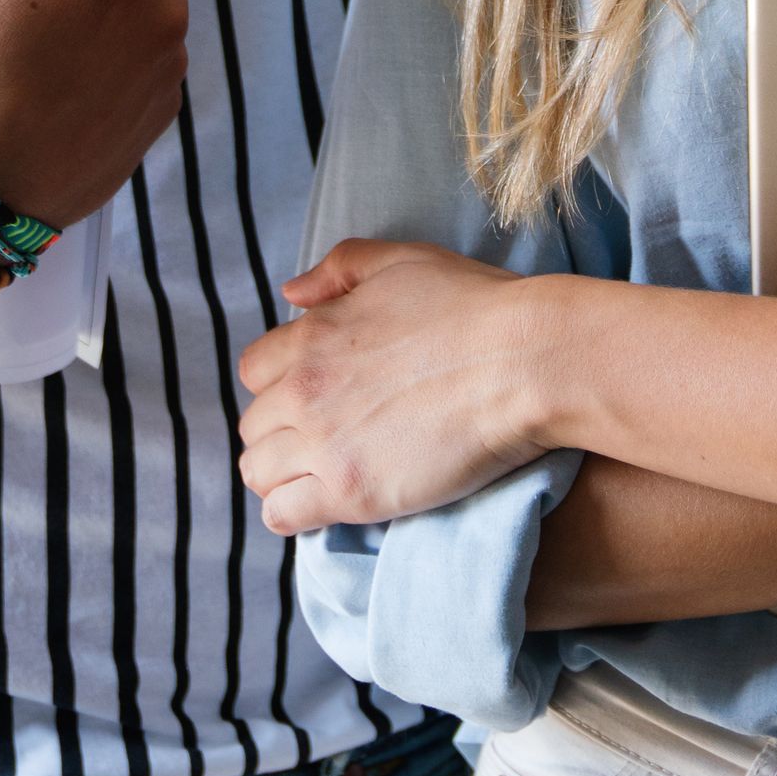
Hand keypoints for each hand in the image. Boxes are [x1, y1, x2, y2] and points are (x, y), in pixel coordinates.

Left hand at [237, 238, 548, 534]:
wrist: (522, 362)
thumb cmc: (473, 305)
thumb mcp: (403, 261)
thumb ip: (340, 269)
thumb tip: (290, 292)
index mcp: (312, 335)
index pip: (254, 370)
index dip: (281, 382)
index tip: (314, 392)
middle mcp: (305, 390)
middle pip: (253, 425)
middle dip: (281, 430)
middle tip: (323, 436)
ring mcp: (325, 444)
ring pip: (257, 473)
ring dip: (281, 473)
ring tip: (320, 474)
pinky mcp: (351, 494)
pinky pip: (282, 514)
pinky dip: (292, 512)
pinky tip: (324, 502)